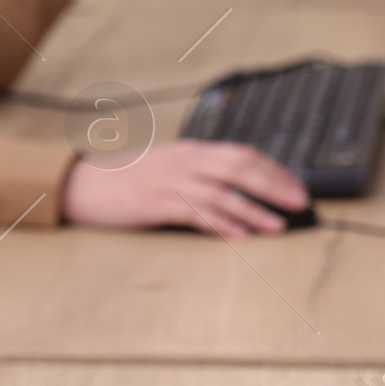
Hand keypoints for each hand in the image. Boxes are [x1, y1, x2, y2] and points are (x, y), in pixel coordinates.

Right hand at [62, 141, 308, 235]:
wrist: (85, 185)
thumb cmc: (130, 181)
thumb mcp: (169, 168)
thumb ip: (201, 173)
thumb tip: (241, 189)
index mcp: (191, 151)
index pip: (242, 154)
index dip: (274, 170)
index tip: (297, 187)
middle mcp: (185, 161)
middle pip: (239, 168)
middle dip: (273, 185)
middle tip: (299, 202)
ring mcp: (170, 181)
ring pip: (222, 192)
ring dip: (253, 210)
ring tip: (277, 225)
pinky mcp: (156, 203)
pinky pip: (195, 213)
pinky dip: (220, 223)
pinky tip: (238, 234)